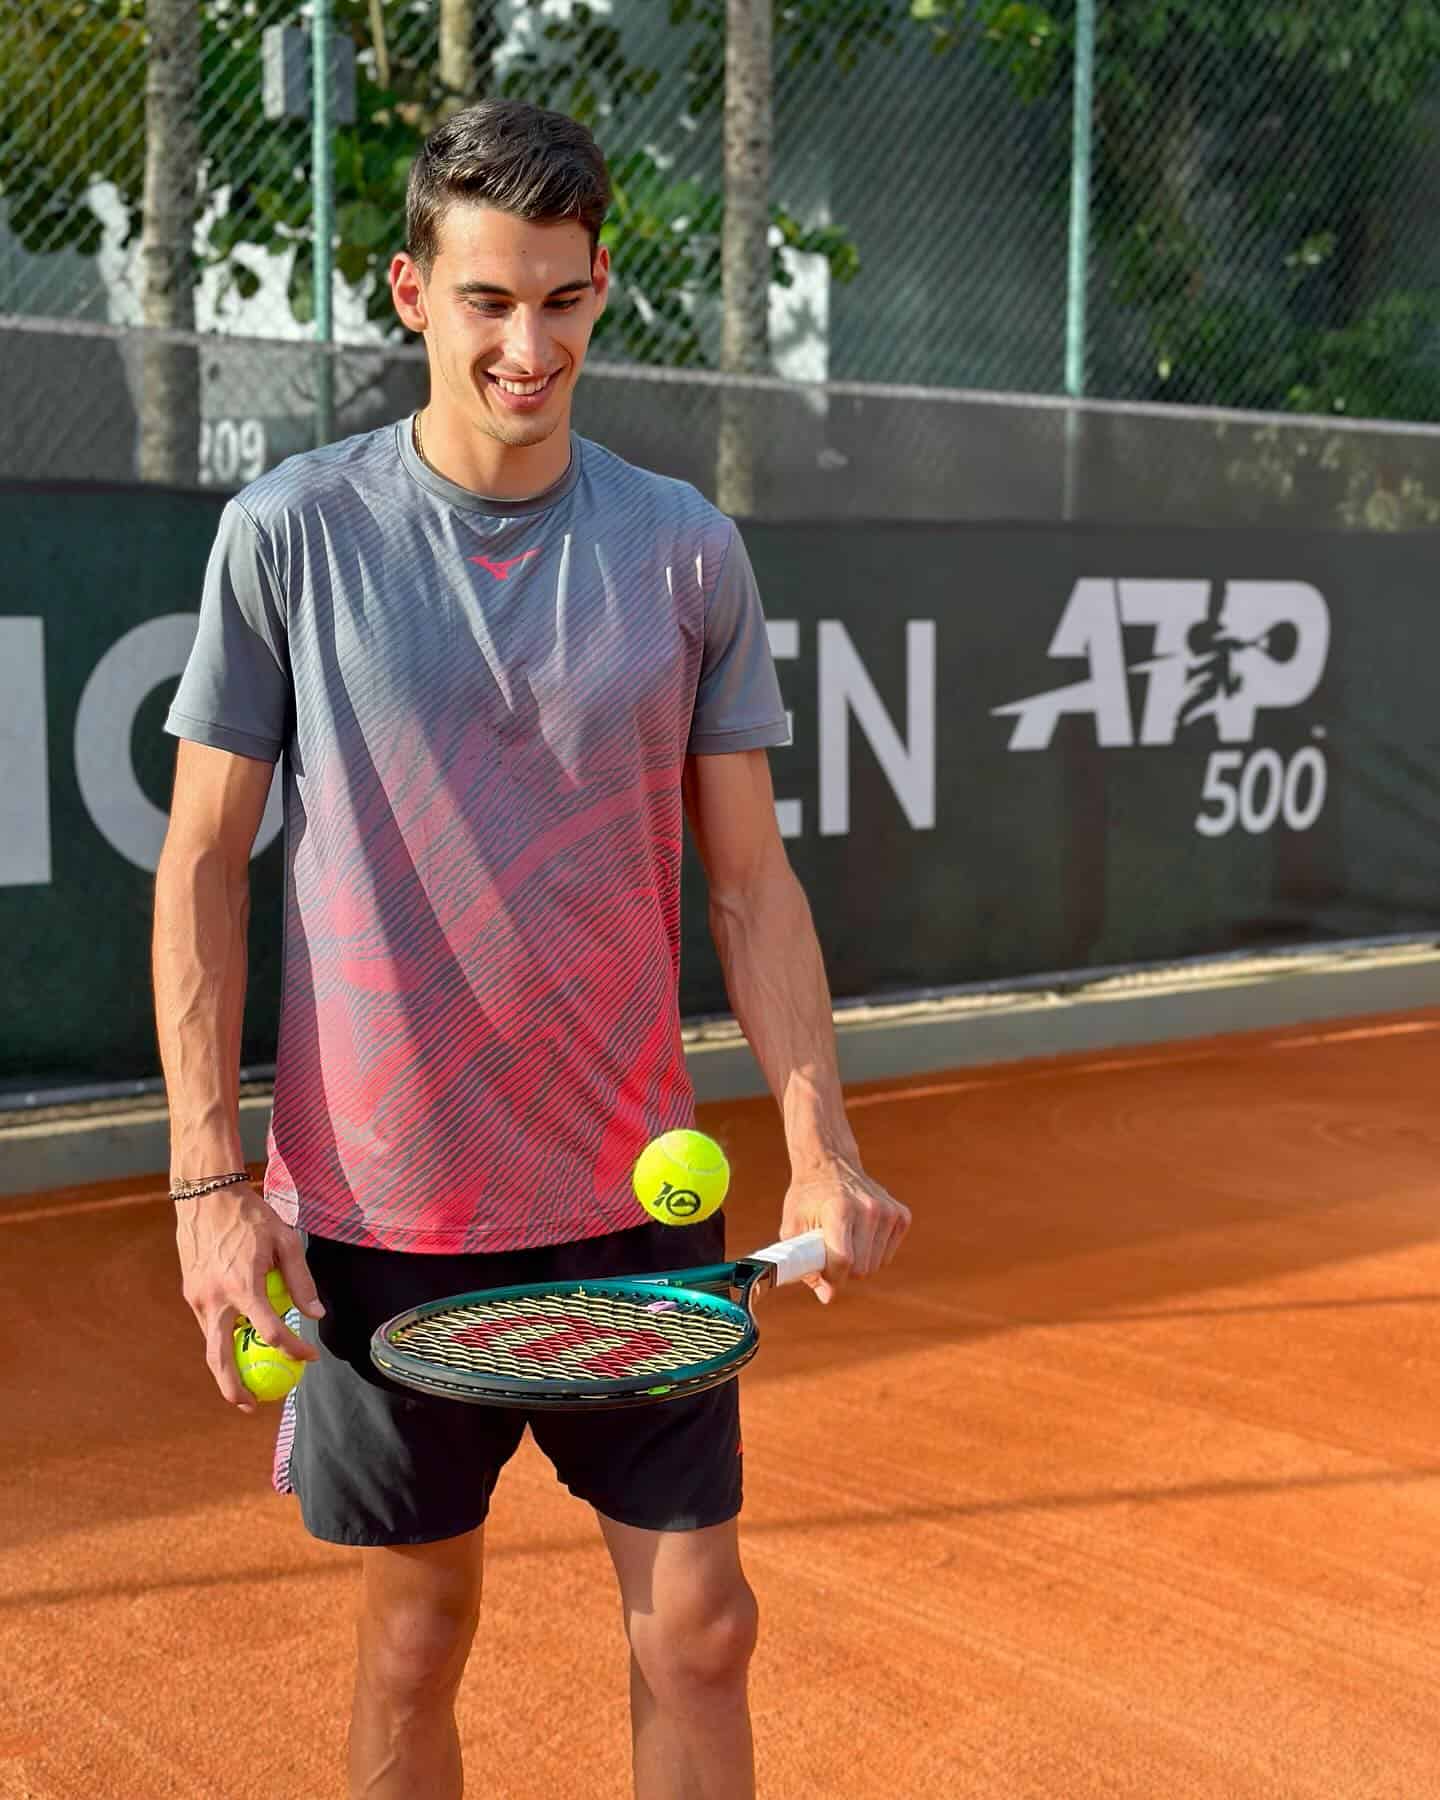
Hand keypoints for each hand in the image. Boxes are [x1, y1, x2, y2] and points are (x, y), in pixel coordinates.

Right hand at [175, 1181, 324, 1412]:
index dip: (292, 1349)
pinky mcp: (190, 1292)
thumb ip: (300, 1281)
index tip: (309, 1357)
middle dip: (233, 1388)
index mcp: (241, 1285)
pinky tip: (238, 1341)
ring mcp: (197, 1297)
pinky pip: (207, 1324)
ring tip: (244, 1384)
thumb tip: (316, 1315)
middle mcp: (214, 1298)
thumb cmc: (251, 1216)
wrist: (205, 1195)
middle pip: (219, 1358)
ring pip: (210, 1344)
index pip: (270, 1331)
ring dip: (224, 1368)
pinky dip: (221, 1339)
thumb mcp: (285, 1241)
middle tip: (251, 1406)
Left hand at [780, 1157, 909, 1304]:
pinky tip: (861, 1234)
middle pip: (861, 1268)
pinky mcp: (901, 1215)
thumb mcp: (793, 1225)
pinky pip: (888, 1255)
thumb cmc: (808, 1198)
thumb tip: (826, 1296)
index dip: (832, 1278)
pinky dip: (874, 1253)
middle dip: (843, 1271)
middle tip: (829, 1254)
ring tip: (845, 1241)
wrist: (830, 1164)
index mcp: (839, 1209)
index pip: (843, 1259)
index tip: (823, 1280)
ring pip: (876, 1265)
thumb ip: (803, 1263)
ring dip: (859, 1263)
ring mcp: (888, 1211)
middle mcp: (868, 1208)